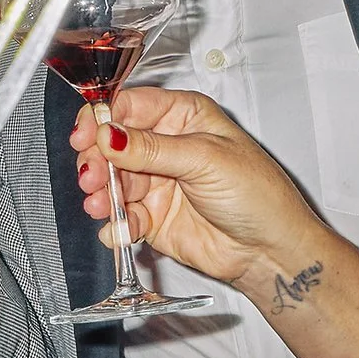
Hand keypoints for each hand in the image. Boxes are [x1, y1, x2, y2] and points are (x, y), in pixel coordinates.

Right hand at [72, 87, 330, 293]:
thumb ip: (152, 149)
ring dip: (101, 193)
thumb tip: (109, 135)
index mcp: (183, 116)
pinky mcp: (152, 217)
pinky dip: (115, 224)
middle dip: (97, 159)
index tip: (87, 136)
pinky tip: (119, 230)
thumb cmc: (259, 195)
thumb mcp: (205, 160)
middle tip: (93, 175)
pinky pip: (121, 217)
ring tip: (101, 205)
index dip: (103, 118)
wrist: (271, 251)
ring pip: (112, 180)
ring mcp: (157, 181)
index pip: (130, 106)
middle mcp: (166, 145)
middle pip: (112, 144)